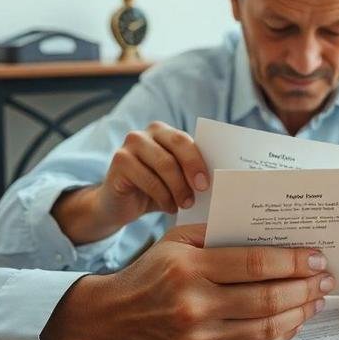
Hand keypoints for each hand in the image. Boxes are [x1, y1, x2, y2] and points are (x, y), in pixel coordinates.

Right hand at [42, 225, 333, 339]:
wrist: (110, 319)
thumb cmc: (149, 272)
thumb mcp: (176, 241)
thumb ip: (218, 234)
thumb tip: (270, 233)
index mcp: (189, 268)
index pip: (254, 264)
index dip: (292, 261)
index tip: (316, 258)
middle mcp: (194, 306)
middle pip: (266, 299)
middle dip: (304, 288)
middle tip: (325, 280)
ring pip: (265, 329)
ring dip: (298, 314)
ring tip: (314, 301)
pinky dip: (278, 338)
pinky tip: (291, 323)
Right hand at [54, 121, 207, 243]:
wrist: (119, 205)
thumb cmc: (153, 190)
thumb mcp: (174, 179)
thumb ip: (189, 172)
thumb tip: (219, 178)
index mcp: (162, 132)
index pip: (185, 139)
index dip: (198, 160)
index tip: (208, 182)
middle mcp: (145, 134)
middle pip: (177, 144)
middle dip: (192, 168)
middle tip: (201, 192)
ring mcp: (130, 145)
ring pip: (164, 164)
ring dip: (178, 188)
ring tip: (185, 205)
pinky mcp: (119, 161)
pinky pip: (148, 179)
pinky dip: (163, 197)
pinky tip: (169, 207)